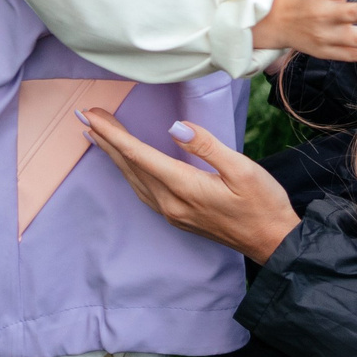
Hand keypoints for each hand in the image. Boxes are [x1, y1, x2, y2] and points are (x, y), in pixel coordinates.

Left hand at [81, 109, 301, 263]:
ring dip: (113, 156)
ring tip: (96, 135)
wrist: (272, 241)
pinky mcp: (177, 216)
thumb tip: (176, 127)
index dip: (114, 133)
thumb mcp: (242, 169)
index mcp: (185, 187)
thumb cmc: (263, 203)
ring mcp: (172, 212)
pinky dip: (127, 171)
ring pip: (133, 179)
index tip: (93, 114)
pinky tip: (124, 163)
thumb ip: (207, 146)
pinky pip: (142, 190)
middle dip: (106, 140)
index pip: (140, 155)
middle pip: (130, 166)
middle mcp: (171, 203)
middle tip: (84, 116)